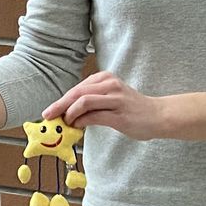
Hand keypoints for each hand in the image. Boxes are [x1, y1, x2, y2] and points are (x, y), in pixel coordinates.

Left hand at [43, 73, 168, 139]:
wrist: (158, 116)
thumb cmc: (132, 109)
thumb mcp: (111, 98)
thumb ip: (92, 102)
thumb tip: (68, 112)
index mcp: (106, 78)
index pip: (77, 87)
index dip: (61, 99)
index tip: (50, 110)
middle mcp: (110, 84)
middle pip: (77, 92)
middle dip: (59, 105)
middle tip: (47, 115)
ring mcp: (116, 98)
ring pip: (83, 101)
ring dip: (69, 112)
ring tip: (64, 122)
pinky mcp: (120, 114)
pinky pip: (94, 115)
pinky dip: (81, 121)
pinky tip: (77, 126)